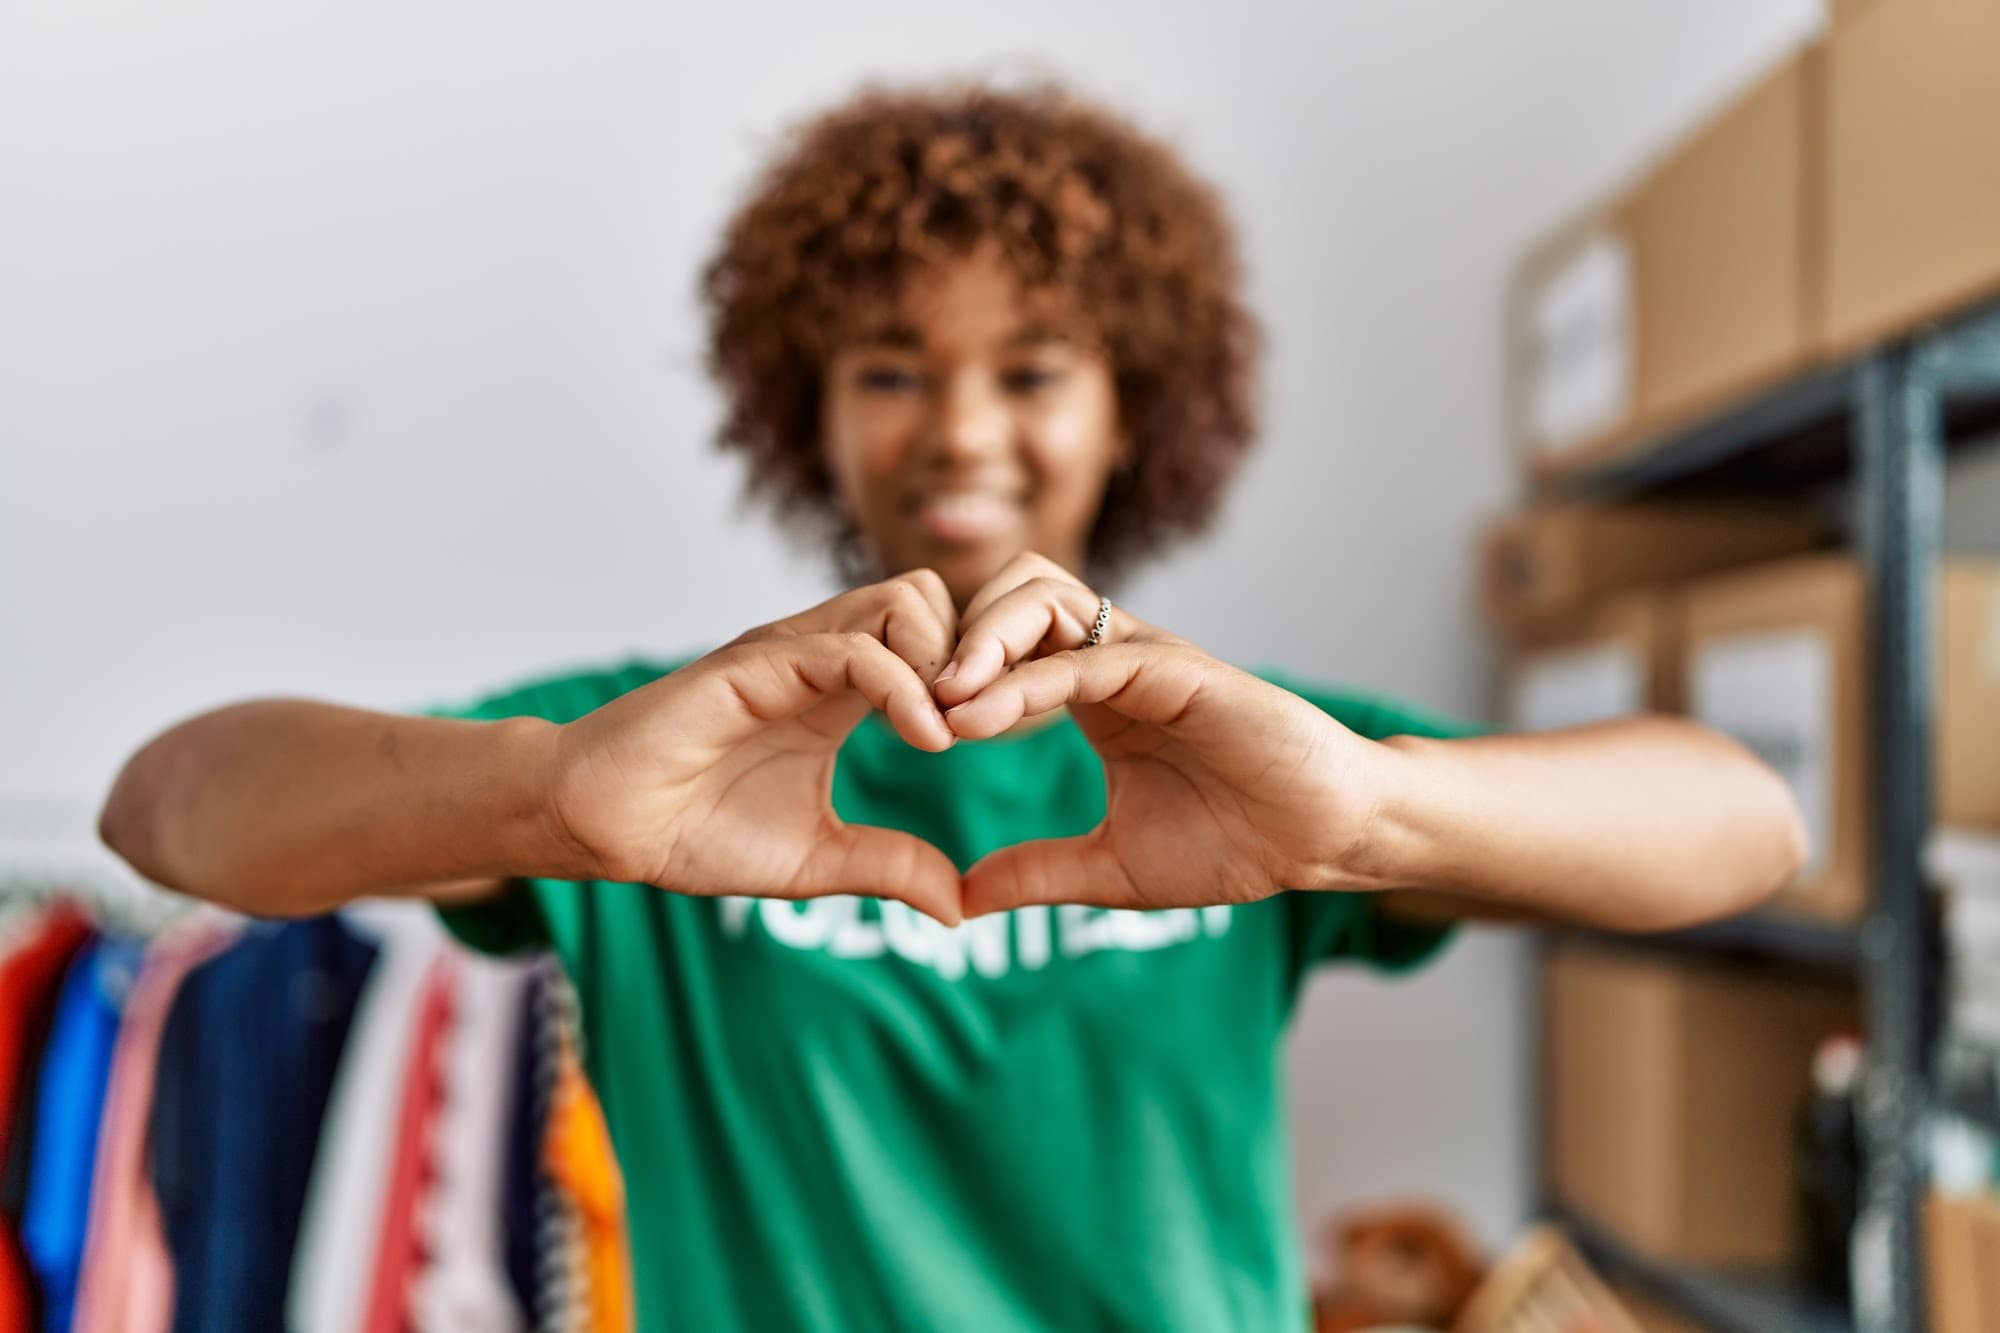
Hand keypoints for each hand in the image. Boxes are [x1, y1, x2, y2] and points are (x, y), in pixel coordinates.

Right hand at [544, 571, 965, 922]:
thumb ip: (890, 869)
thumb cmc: (695, 831)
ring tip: (959, 732)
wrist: (604, 826)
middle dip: (979, 651)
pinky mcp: (755, 665)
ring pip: (903, 602)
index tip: (1012, 734)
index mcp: (844, 690)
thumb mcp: (819, 861)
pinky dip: (904, 686)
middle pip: (933, 597)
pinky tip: (927, 738)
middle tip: (995, 723)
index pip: (938, 636)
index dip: (984, 673)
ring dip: (949, 661)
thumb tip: (961, 908)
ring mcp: (791, 653)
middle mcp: (823, 656)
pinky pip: (851, 649)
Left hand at [932, 553, 1386, 917]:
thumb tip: (959, 901)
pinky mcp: (1180, 672)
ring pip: (1043, 595)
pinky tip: (976, 720)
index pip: (1002, 638)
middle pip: (1012, 590)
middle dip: (951, 630)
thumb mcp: (1109, 868)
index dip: (946, 665)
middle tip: (906, 698)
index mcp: (1092, 692)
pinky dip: (1025, 681)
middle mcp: (1113, 659)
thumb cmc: (1235, 842)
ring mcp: (1146, 658)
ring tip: (937, 701)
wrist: (1322, 840)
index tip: (897, 719)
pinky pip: (1088, 658)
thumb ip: (1036, 873)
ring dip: (980, 639)